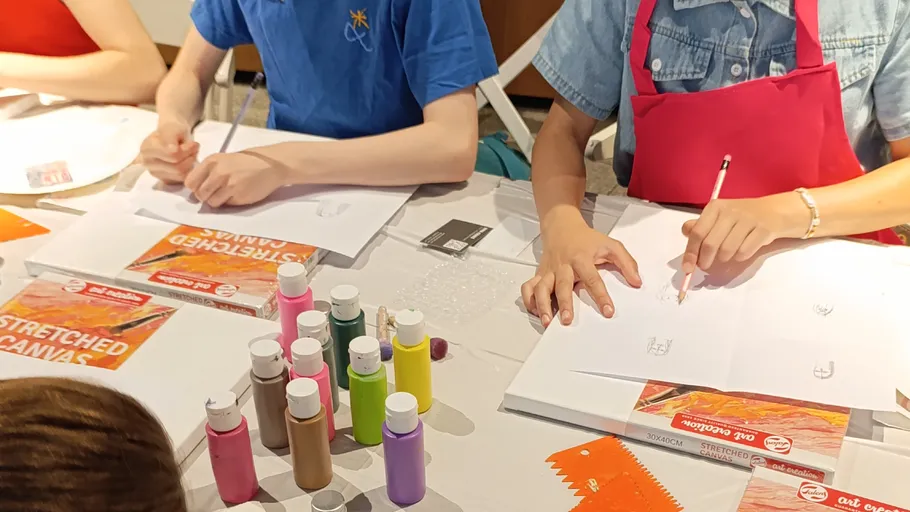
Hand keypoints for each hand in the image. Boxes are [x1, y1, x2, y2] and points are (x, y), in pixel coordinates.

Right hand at [140, 121, 198, 183]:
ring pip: (180, 174)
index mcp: (147, 148)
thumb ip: (171, 136)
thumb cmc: (173, 130)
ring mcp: (155, 173)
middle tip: (195, 149)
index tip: (194, 144)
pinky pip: (182, 179)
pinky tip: (187, 161)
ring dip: (191, 164)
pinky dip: (189, 170)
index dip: (187, 150)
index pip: (172, 155)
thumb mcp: (173, 127)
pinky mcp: (164, 180)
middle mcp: (147, 163)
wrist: (171, 135)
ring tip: (191, 154)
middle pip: (177, 167)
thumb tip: (173, 150)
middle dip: (190, 157)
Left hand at [184, 151, 287, 207]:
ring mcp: (230, 185)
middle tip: (215, 192)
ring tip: (227, 193)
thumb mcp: (223, 160)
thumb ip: (208, 171)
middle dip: (206, 196)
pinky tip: (238, 193)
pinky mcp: (240, 196)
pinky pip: (226, 205)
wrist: (271, 165)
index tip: (202, 188)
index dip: (195, 188)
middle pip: (200, 194)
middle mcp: (219, 172)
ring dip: (217, 201)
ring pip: (212, 202)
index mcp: (212, 161)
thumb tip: (194, 188)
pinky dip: (230, 202)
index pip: (190, 182)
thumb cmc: (246, 162)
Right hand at [521, 216, 641, 326]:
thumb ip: (626, 263)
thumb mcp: (610, 245)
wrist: (561, 226)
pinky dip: (529, 300)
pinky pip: (528, 287)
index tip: (608, 311)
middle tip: (567, 320)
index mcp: (581, 258)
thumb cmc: (586, 239)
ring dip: (542, 304)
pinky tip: (536, 311)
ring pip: (541, 288)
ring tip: (547, 321)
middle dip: (564, 303)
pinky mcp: (539, 274)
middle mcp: (563, 266)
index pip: (592, 279)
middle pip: (562, 285)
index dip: (600, 296)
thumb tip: (637, 282)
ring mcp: (549, 270)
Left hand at [681, 194, 805, 272]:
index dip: (690, 252)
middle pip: (710, 244)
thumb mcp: (719, 217)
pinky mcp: (763, 229)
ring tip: (727, 255)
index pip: (697, 232)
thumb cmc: (740, 217)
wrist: (774, 211)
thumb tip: (686, 233)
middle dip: (705, 260)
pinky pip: (744, 252)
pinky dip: (740, 257)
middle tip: (705, 266)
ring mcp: (748, 219)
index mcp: (715, 207)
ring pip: (727, 250)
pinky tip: (742, 251)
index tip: (687, 268)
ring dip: (724, 259)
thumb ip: (701, 225)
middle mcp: (730, 211)